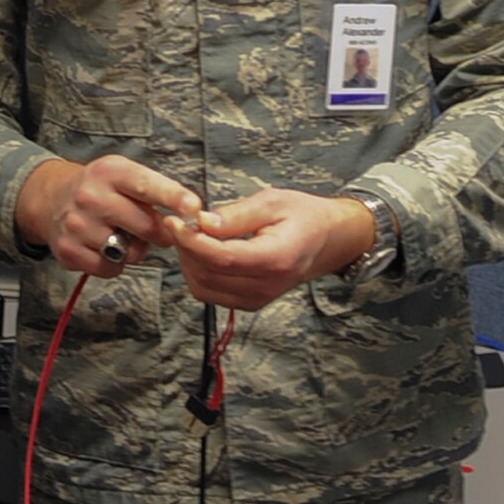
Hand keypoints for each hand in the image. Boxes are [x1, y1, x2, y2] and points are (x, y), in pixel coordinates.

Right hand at [15, 153, 204, 274]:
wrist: (51, 199)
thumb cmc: (99, 189)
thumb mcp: (123, 175)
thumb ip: (155, 191)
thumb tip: (190, 216)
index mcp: (109, 172)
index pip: (146, 186)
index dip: (173, 197)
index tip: (192, 207)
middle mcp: (91, 196)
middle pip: (145, 226)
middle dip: (160, 233)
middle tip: (157, 230)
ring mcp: (78, 225)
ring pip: (130, 252)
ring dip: (134, 248)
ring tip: (120, 234)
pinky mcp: (69, 251)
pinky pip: (111, 268)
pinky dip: (114, 263)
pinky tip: (104, 247)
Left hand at [168, 188, 372, 310]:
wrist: (329, 241)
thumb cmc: (305, 216)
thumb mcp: (272, 202)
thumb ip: (235, 215)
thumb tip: (201, 222)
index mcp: (275, 258)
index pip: (219, 258)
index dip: (190, 241)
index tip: (174, 221)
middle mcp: (266, 285)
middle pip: (206, 274)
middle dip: (185, 248)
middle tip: (181, 223)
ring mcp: (258, 299)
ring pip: (203, 288)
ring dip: (188, 262)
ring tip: (191, 235)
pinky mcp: (250, 302)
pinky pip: (211, 293)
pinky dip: (198, 273)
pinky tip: (202, 250)